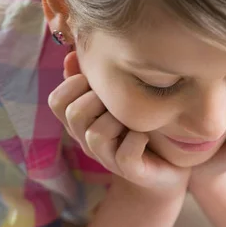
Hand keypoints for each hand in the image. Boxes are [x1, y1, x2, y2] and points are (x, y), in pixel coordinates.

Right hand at [48, 52, 189, 192]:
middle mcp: (89, 142)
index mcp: (82, 123)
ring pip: (96, 135)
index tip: (98, 82)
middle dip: (98, 99)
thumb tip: (71, 55)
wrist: (168, 167)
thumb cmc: (142, 125)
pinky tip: (145, 136)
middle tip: (120, 100)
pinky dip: (136, 141)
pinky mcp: (131, 171)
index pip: (57, 102)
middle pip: (74, 114)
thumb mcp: (117, 98)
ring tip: (134, 119)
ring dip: (117, 120)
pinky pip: (125, 155)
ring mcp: (109, 159)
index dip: (73, 85)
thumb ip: (93, 78)